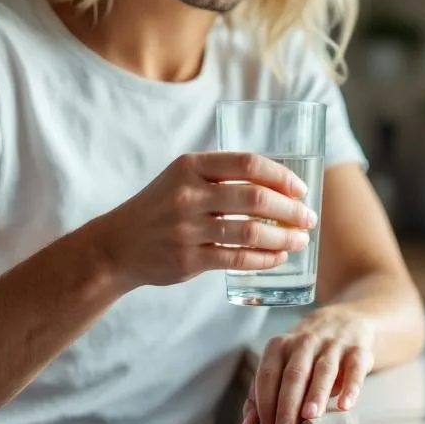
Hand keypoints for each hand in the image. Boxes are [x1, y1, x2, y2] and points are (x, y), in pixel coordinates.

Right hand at [93, 152, 315, 289]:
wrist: (117, 245)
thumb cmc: (160, 208)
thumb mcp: (182, 178)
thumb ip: (221, 175)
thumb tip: (278, 183)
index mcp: (191, 166)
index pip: (248, 164)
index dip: (281, 176)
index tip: (301, 189)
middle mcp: (189, 194)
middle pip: (256, 199)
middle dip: (291, 210)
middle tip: (308, 218)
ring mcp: (188, 228)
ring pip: (251, 232)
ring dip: (283, 237)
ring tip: (300, 240)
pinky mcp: (188, 259)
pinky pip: (238, 259)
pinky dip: (265, 259)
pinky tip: (278, 258)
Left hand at [239, 308, 374, 423]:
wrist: (344, 321)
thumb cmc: (306, 353)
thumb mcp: (280, 366)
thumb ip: (260, 396)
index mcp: (279, 346)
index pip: (268, 377)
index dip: (265, 407)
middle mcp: (305, 342)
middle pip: (294, 376)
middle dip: (287, 409)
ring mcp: (332, 345)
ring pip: (322, 370)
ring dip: (316, 394)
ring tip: (309, 417)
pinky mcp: (357, 351)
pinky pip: (354, 368)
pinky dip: (351, 386)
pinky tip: (345, 404)